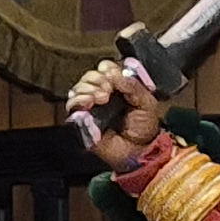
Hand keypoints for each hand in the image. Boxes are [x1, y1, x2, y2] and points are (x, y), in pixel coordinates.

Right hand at [64, 58, 163, 172]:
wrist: (140, 151)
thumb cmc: (144, 128)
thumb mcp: (147, 103)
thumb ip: (134, 86)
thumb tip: (116, 73)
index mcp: (118, 87)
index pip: (106, 68)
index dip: (107, 69)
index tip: (114, 76)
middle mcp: (101, 93)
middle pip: (90, 76)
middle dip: (97, 79)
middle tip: (108, 90)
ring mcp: (90, 107)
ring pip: (78, 88)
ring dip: (87, 88)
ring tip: (102, 98)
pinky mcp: (82, 120)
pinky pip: (72, 105)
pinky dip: (78, 100)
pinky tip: (89, 103)